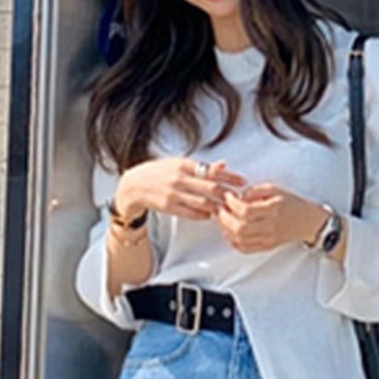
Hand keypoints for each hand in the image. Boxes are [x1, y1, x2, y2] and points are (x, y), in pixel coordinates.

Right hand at [115, 157, 246, 220]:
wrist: (135, 185)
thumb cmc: (160, 173)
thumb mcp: (179, 164)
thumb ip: (202, 166)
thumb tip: (224, 164)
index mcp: (184, 164)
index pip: (213, 170)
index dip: (230, 177)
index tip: (243, 182)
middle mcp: (180, 178)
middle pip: (211, 188)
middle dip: (227, 194)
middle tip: (238, 199)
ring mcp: (175, 194)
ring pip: (204, 203)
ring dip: (217, 207)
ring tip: (226, 209)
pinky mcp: (170, 207)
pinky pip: (192, 213)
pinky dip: (204, 215)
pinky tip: (211, 215)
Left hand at [216, 182, 327, 252]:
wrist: (306, 221)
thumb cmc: (290, 203)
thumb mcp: (275, 189)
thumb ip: (255, 191)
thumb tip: (237, 197)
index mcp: (273, 209)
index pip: (246, 211)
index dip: (232, 204)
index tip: (228, 196)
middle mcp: (270, 226)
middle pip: (240, 228)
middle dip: (225, 218)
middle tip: (221, 209)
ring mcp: (268, 239)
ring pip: (240, 240)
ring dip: (226, 230)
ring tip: (223, 219)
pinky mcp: (266, 247)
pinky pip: (244, 249)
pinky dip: (232, 241)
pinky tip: (229, 232)